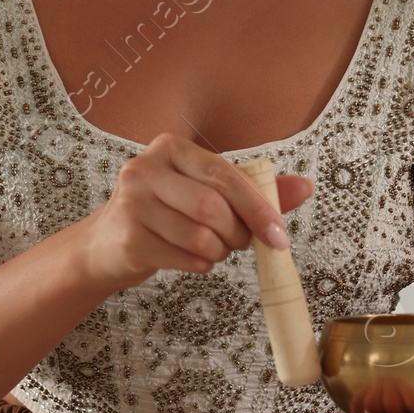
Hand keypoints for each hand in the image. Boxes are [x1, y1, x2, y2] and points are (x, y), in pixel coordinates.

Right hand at [78, 132, 314, 294]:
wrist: (107, 243)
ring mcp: (131, 204)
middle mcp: (145, 169)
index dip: (257, 208)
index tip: (279, 236)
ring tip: (212, 248)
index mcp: (170, 148)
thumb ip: (255, 190)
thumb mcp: (207, 191)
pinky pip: (186, 259)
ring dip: (219, 252)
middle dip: (238, 234)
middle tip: (240, 243)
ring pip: (201, 237)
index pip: (224, 175)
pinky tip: (191, 258)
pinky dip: (201, 265)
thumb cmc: (167, 212)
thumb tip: (306, 187)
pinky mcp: (128, 238)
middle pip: (212, 207)